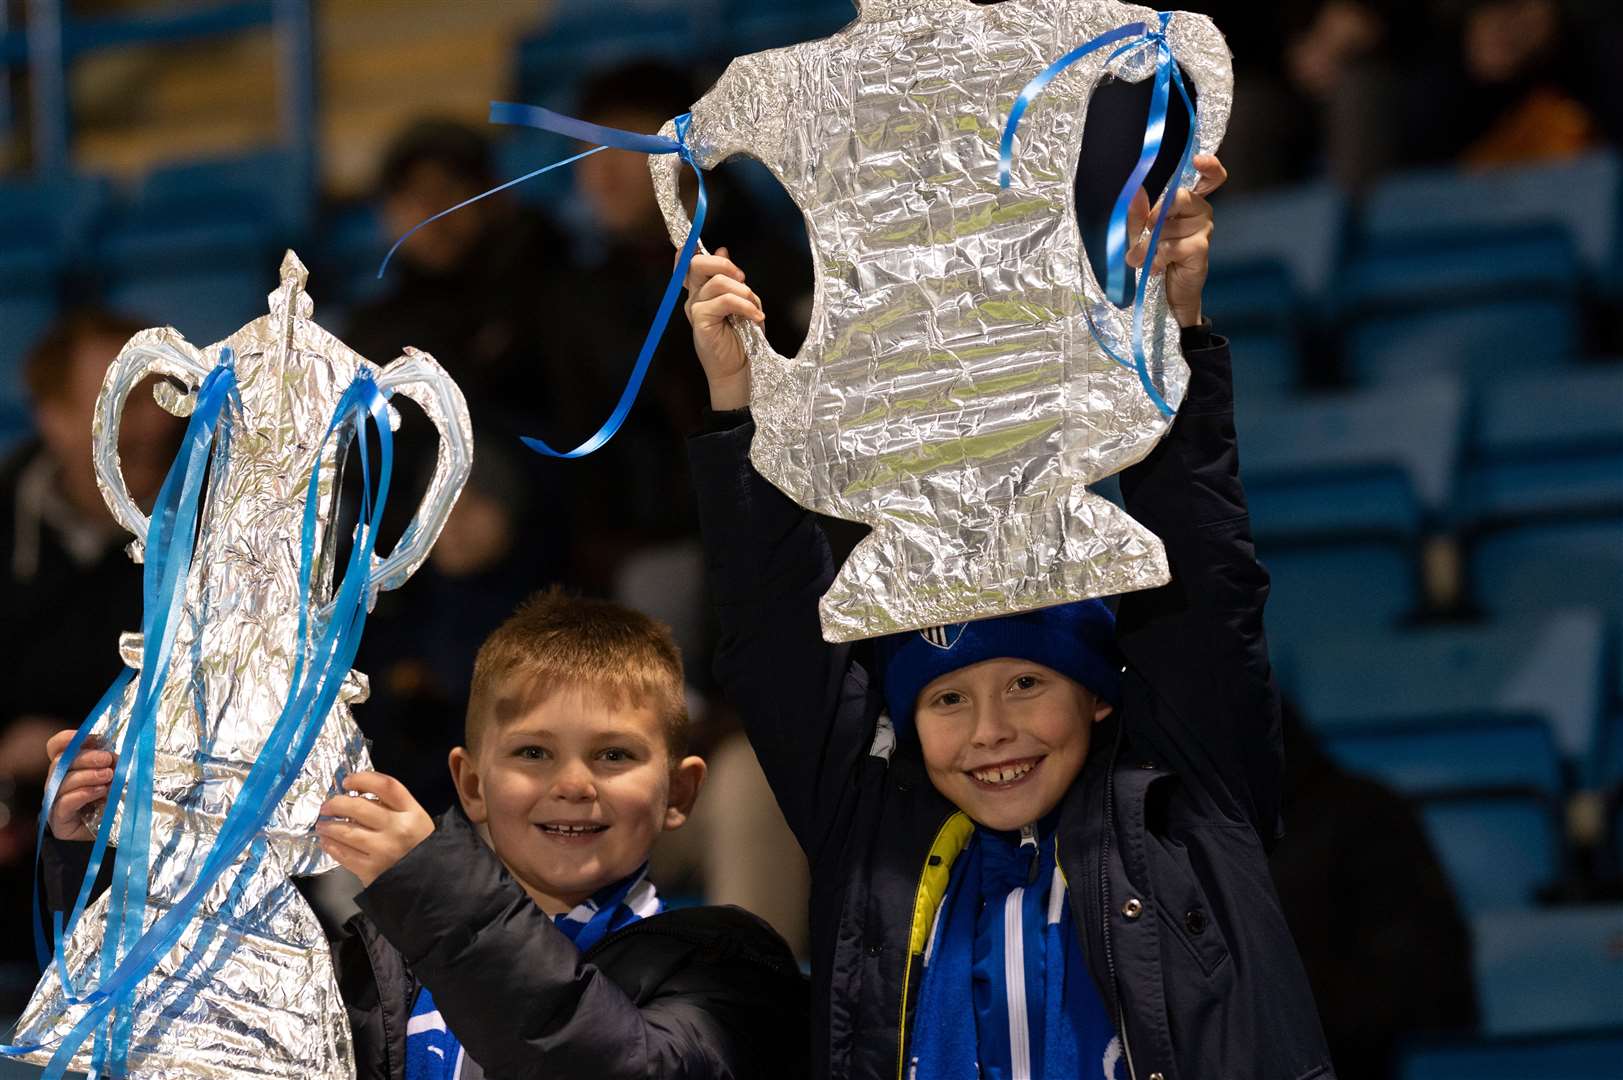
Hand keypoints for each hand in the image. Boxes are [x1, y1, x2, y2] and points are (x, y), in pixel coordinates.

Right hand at [44, 729, 114, 842]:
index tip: (91, 737)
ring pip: (62, 781)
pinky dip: (82, 794)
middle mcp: (58, 781)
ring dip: (87, 776)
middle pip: (61, 761)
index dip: (68, 738)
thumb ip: (112, 764)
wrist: (109, 835)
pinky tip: (99, 792)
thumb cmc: (113, 802)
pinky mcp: (58, 818)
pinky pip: (64, 802)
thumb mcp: (116, 778)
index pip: (56, 747)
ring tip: (108, 777)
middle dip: (86, 757)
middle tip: (107, 759)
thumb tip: (115, 756)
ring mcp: (55, 800)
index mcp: (69, 767)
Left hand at [315, 772, 433, 886]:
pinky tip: (327, 842)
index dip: (363, 779)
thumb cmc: (419, 846)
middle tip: (326, 806)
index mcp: (412, 812)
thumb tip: (356, 797)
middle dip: (337, 803)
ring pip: (347, 832)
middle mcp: (398, 829)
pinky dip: (331, 847)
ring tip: (322, 825)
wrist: (431, 882)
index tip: (348, 781)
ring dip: (329, 826)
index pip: (386, 786)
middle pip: (360, 807)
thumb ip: (392, 806)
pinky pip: (344, 855)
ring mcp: (383, 850)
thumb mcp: (416, 820)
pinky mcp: (371, 870)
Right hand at [682, 245, 763, 410]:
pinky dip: (745, 306)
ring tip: (754, 308)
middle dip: (723, 265)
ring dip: (743, 292)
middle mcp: (694, 296)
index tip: (713, 249)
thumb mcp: (741, 301)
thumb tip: (722, 250)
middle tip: (742, 278)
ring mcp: (695, 308)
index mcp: (701, 290)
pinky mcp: (701, 320)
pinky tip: (756, 317)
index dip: (690, 248)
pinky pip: (725, 301)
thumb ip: (730, 278)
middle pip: (697, 263)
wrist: (737, 368)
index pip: (686, 263)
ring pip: (717, 282)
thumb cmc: (741, 336)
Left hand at [1125, 154, 1227, 328]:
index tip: (1198, 160)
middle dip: (1154, 216)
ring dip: (1149, 245)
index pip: (1211, 178)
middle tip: (1146, 232)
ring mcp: (1204, 230)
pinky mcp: (1200, 249)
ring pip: (1168, 225)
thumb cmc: (1157, 257)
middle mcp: (1202, 212)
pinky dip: (1157, 257)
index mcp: (1190, 203)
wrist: (1170, 293)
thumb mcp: (1141, 232)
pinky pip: (1170, 245)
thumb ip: (1138, 212)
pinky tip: (1157, 266)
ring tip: (1147, 258)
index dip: (1210, 166)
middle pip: (1179, 197)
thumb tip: (1136, 190)